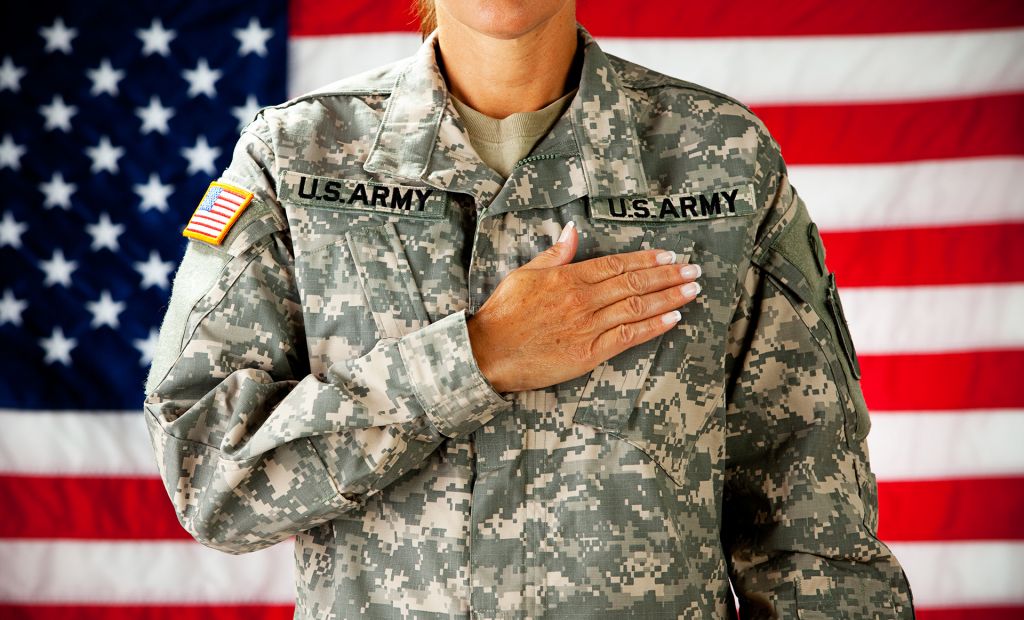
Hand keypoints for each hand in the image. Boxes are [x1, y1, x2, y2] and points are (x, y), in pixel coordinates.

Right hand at [466, 221, 701, 392]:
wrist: (486, 353)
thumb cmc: (502, 314)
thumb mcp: (524, 274)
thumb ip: (554, 254)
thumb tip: (573, 231)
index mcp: (568, 278)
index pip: (616, 264)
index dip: (646, 259)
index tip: (669, 255)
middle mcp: (582, 299)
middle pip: (634, 283)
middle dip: (668, 275)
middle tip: (693, 269)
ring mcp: (587, 327)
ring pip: (637, 307)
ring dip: (669, 297)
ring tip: (692, 289)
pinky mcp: (588, 354)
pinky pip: (628, 337)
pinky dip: (653, 326)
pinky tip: (673, 318)